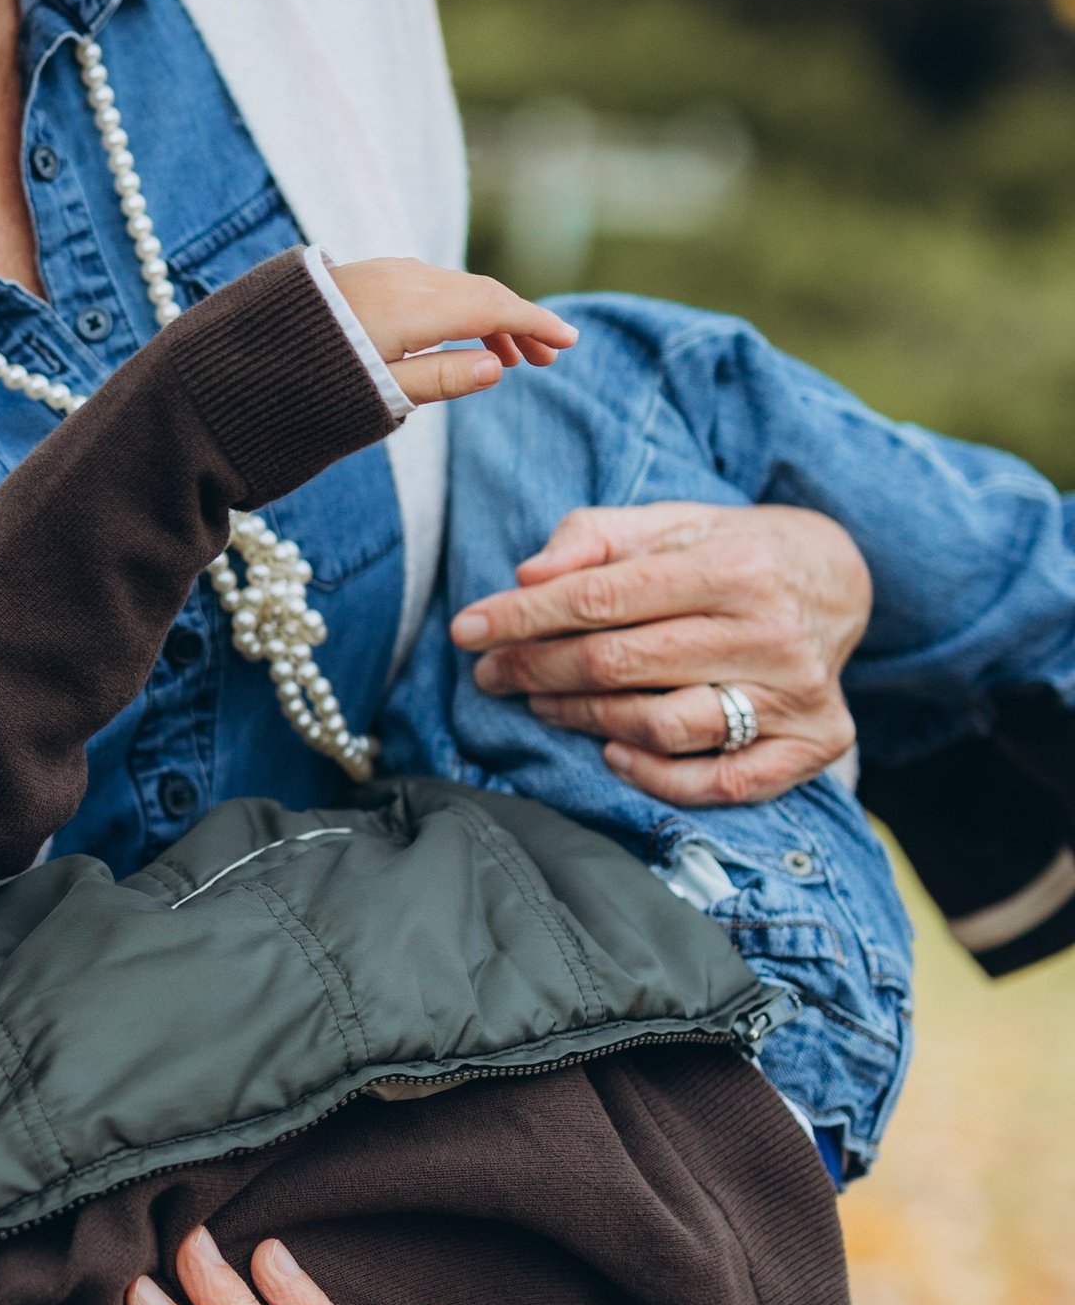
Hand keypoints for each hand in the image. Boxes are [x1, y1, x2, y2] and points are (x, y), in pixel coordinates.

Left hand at [328, 257, 577, 407]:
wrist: (236, 357)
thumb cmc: (305, 384)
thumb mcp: (378, 392)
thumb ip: (439, 379)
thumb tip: (498, 367)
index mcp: (412, 308)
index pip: (492, 308)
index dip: (535, 323)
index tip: (568, 341)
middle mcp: (402, 280)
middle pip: (478, 294)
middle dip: (518, 322)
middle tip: (548, 359)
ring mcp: (382, 273)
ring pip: (454, 288)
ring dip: (488, 317)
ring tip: (509, 358)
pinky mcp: (365, 276)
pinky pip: (428, 285)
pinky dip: (456, 308)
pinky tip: (461, 335)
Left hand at [450, 499, 870, 805]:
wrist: (837, 580)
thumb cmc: (730, 550)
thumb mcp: (669, 522)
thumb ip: (595, 536)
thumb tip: (527, 574)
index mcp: (732, 567)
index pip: (602, 597)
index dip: (523, 616)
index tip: (468, 630)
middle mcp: (770, 632)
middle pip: (622, 665)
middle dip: (538, 670)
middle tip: (491, 674)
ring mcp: (796, 695)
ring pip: (662, 727)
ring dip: (584, 721)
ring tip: (543, 704)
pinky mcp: (814, 742)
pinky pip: (723, 782)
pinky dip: (657, 777)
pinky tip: (610, 754)